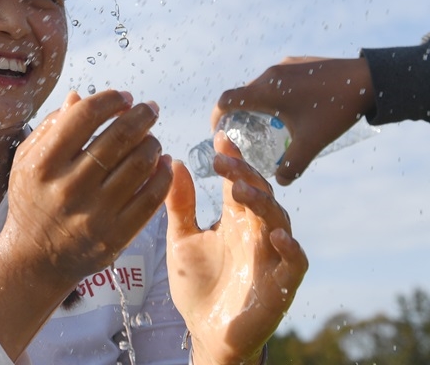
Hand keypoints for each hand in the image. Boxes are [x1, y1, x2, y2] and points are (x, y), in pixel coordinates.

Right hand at [5, 89, 170, 283]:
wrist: (35, 259)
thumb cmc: (32, 202)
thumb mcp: (26, 161)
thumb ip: (50, 127)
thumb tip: (78, 97)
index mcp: (44, 164)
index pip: (85, 117)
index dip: (110, 100)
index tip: (123, 97)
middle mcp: (69, 187)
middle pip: (118, 137)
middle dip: (140, 116)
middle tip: (149, 109)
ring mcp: (94, 213)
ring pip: (138, 165)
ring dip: (152, 143)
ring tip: (152, 138)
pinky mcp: (115, 236)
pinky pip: (150, 198)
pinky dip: (163, 176)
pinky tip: (163, 164)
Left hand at [165, 133, 307, 364]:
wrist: (204, 332)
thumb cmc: (196, 284)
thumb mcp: (181, 239)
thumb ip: (179, 204)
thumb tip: (174, 162)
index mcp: (234, 219)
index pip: (237, 181)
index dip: (232, 160)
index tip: (220, 137)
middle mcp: (255, 232)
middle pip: (259, 194)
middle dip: (244, 175)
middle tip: (223, 162)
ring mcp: (270, 257)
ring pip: (278, 221)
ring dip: (262, 204)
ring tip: (239, 191)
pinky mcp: (281, 285)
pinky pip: (294, 263)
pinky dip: (289, 248)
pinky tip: (275, 236)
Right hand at [211, 56, 374, 184]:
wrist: (370, 80)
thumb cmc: (335, 112)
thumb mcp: (312, 144)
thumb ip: (292, 166)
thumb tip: (279, 182)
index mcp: (266, 92)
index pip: (227, 101)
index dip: (217, 116)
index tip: (218, 130)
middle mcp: (271, 75)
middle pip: (244, 93)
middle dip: (241, 112)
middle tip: (248, 131)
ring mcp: (286, 65)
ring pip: (263, 85)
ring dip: (261, 102)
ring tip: (274, 120)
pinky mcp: (301, 62)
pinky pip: (280, 78)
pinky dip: (278, 93)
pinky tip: (297, 106)